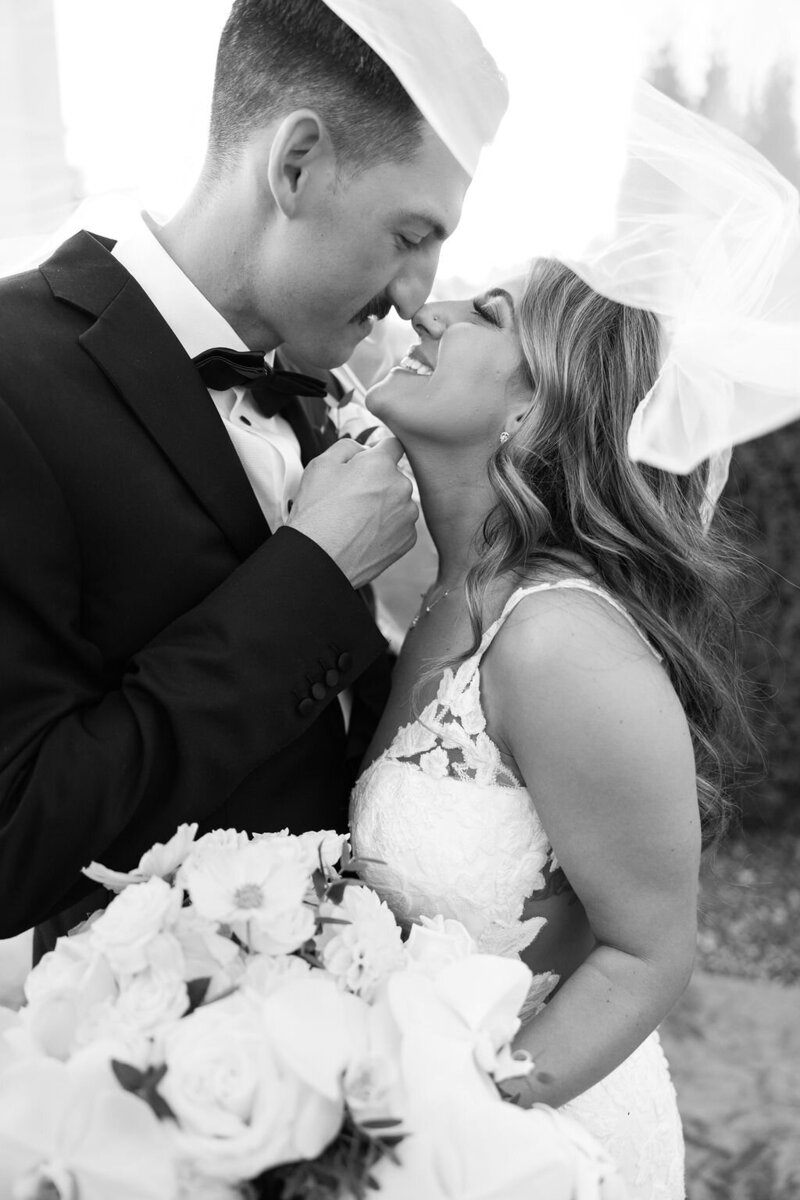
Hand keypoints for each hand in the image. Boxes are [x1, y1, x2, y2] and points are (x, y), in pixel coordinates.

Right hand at [286, 437, 417, 588]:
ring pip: (399, 502)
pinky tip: (365, 535)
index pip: (394, 445)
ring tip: (356, 521)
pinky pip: (400, 526)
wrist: (319, 559)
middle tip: (351, 499)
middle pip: (394, 477)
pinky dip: (387, 528)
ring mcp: (408, 515)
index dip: (379, 452)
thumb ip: (348, 446)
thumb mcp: (321, 464)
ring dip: (384, 506)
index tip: (369, 463)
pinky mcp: (408, 539)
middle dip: (378, 483)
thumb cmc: (316, 513)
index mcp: (381, 464)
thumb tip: (364, 449)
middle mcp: (402, 487)